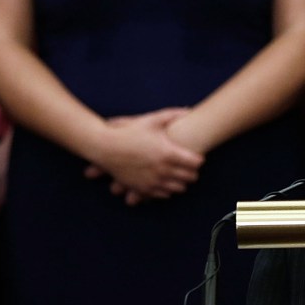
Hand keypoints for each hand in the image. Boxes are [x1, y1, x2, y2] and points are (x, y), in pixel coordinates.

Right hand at [84, 108, 201, 204]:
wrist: (106, 147)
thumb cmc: (129, 132)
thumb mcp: (151, 120)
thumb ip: (172, 115)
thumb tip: (189, 109)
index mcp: (168, 153)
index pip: (196, 163)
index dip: (199, 159)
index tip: (196, 156)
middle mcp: (163, 170)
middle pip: (190, 177)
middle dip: (192, 172)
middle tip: (189, 166)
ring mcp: (153, 181)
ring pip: (178, 188)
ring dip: (181, 182)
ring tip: (178, 174)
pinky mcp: (143, 189)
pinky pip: (164, 195)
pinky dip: (167, 189)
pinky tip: (165, 180)